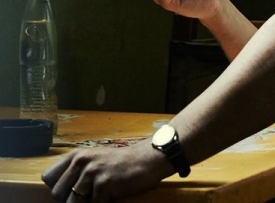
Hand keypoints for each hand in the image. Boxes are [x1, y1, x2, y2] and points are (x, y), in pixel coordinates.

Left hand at [41, 138, 172, 202]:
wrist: (147, 159)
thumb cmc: (122, 163)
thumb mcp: (96, 160)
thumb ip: (77, 171)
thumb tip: (60, 193)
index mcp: (77, 155)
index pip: (48, 177)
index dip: (58, 188)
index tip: (70, 191)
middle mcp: (81, 161)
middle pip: (57, 194)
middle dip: (71, 199)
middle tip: (89, 195)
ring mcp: (92, 172)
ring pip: (72, 202)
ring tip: (100, 195)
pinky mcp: (104, 184)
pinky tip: (111, 196)